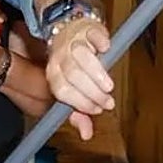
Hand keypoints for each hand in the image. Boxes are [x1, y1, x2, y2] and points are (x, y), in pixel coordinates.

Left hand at [45, 16, 112, 140]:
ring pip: (81, 56)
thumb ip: (78, 112)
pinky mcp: (88, 28)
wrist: (68, 28)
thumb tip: (86, 134)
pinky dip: (100, 42)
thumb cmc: (71, 64)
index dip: (79, 102)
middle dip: (91, 91)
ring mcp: (74, 41)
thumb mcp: (71, 89)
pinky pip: (92, 34)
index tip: (96, 110)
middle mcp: (61, 57)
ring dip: (96, 73)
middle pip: (73, 74)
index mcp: (54, 73)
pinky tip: (107, 50)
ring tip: (108, 86)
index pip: (62, 90)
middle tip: (107, 102)